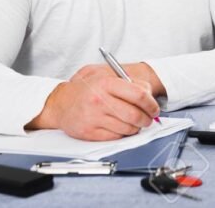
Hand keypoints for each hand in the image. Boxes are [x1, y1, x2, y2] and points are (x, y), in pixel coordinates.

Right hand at [26, 63, 160, 140]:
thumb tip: (149, 95)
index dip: (151, 104)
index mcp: (106, 83)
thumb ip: (129, 83)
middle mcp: (100, 99)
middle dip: (146, 119)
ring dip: (136, 128)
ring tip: (135, 123)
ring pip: (127, 128)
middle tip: (148, 119)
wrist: (60, 103)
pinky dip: (123, 134)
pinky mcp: (89, 132)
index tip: (154, 108)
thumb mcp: (106, 78)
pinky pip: (115, 137)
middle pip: (135, 114)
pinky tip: (121, 128)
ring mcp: (94, 117)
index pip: (139, 95)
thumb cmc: (88, 90)